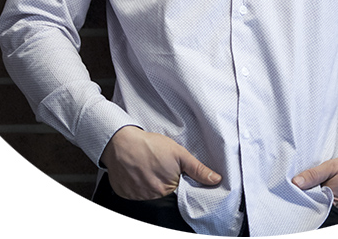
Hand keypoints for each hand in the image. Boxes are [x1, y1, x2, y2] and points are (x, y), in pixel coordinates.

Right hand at [99, 125, 221, 200]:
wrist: (122, 142)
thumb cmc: (150, 145)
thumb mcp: (179, 153)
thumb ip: (198, 169)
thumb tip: (215, 180)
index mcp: (167, 188)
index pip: (177, 189)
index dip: (176, 178)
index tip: (171, 169)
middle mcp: (152, 195)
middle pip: (163, 191)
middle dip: (163, 179)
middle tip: (157, 164)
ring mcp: (136, 195)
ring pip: (148, 191)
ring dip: (148, 181)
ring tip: (146, 165)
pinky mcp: (124, 192)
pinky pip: (133, 191)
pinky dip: (135, 183)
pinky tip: (136, 170)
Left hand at [292, 154, 337, 217]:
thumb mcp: (332, 166)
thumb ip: (313, 174)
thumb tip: (295, 183)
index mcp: (331, 199)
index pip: (308, 204)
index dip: (300, 196)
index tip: (293, 188)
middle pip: (316, 209)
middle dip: (308, 199)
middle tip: (303, 187)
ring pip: (323, 210)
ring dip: (317, 200)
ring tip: (314, 188)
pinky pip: (332, 210)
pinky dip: (326, 202)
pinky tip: (323, 192)